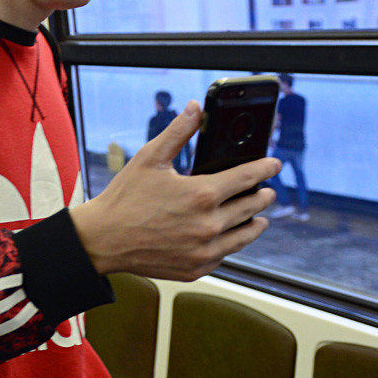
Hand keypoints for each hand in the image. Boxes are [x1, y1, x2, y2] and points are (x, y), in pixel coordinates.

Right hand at [69, 100, 278, 281]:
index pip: (247, 178)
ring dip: (256, 223)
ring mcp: (204, 250)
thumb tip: (195, 109)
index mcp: (202, 194)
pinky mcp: (197, 268)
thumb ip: (178, 132)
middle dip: (263, 196)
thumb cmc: (124, 198)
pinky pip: (224, 255)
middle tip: (267, 191)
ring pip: (245, 236)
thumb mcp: (150, 158)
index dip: (265, 169)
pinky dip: (230, 244)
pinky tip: (228, 237)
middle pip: (252, 208)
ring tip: (259, 218)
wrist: (103, 239)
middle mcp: (209, 225)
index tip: (274, 165)